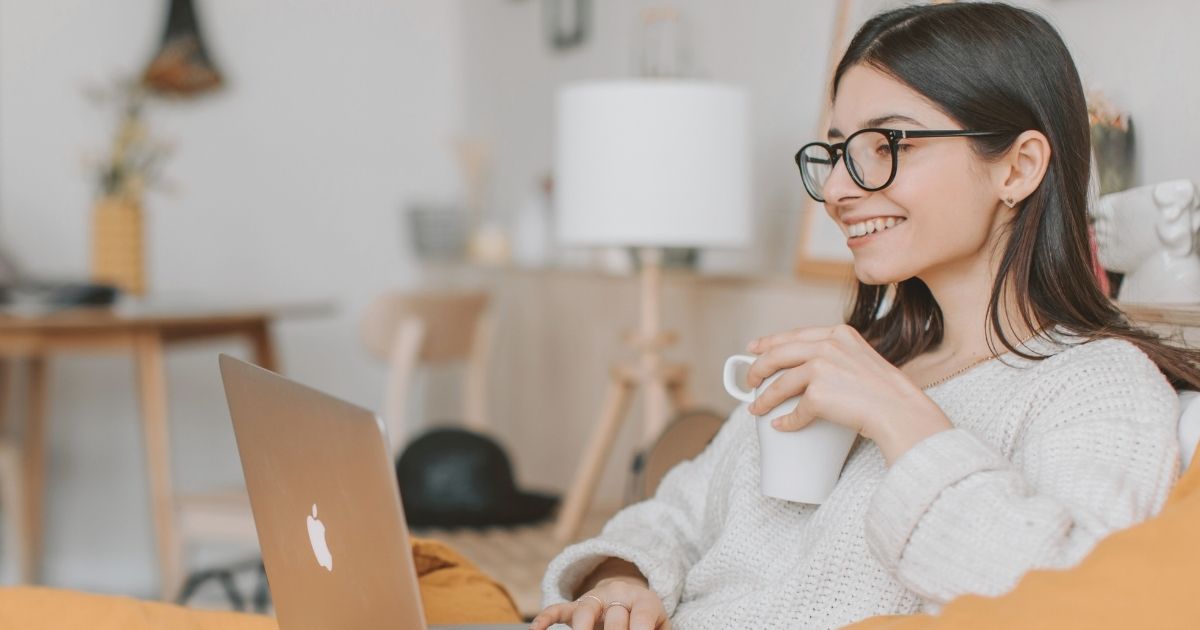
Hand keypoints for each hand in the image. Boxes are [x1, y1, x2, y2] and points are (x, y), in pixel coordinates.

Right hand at [529, 577, 670, 629]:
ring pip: (585, 610)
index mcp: (644, 601)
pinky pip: (558, 610)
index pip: (643, 615)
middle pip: (614, 613)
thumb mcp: (659, 626)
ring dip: (583, 628)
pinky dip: (546, 619)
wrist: (630, 598)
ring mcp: (594, 601)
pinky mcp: (575, 608)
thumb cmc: (648, 620)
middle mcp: (617, 596)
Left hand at [744, 324, 951, 464]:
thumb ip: (838, 356)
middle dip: (757, 368)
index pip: (795, 334)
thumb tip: (807, 369)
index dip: (769, 342)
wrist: (901, 411)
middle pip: (778, 354)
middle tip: (749, 381)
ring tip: (756, 408)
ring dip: (764, 398)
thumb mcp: (862, 359)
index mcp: (839, 333)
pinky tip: (781, 425)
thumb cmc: (886, 392)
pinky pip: (795, 411)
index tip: (753, 348)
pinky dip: (786, 421)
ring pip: (780, 383)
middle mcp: (828, 345)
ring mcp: (821, 368)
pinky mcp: (818, 394)